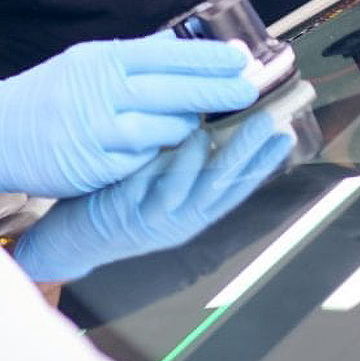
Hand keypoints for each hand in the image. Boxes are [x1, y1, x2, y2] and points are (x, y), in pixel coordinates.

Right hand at [0, 33, 260, 198]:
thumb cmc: (49, 94)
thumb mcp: (87, 61)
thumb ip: (134, 58)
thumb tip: (183, 47)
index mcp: (104, 61)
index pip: (169, 55)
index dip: (208, 59)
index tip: (239, 60)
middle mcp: (103, 93)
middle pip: (176, 93)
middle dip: (217, 93)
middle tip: (247, 91)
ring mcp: (101, 132)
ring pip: (166, 131)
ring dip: (187, 128)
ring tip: (195, 121)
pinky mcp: (98, 166)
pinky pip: (144, 161)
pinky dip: (156, 154)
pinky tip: (160, 147)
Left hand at [12, 112, 295, 282]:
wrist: (71, 241)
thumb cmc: (118, 202)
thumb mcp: (159, 183)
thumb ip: (183, 160)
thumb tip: (210, 120)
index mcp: (193, 212)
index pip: (237, 187)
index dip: (265, 163)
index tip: (288, 133)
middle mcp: (181, 220)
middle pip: (224, 188)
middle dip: (250, 155)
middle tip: (274, 122)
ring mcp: (154, 220)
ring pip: (193, 190)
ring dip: (213, 160)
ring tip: (229, 127)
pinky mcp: (125, 214)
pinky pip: (151, 189)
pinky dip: (168, 168)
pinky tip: (180, 143)